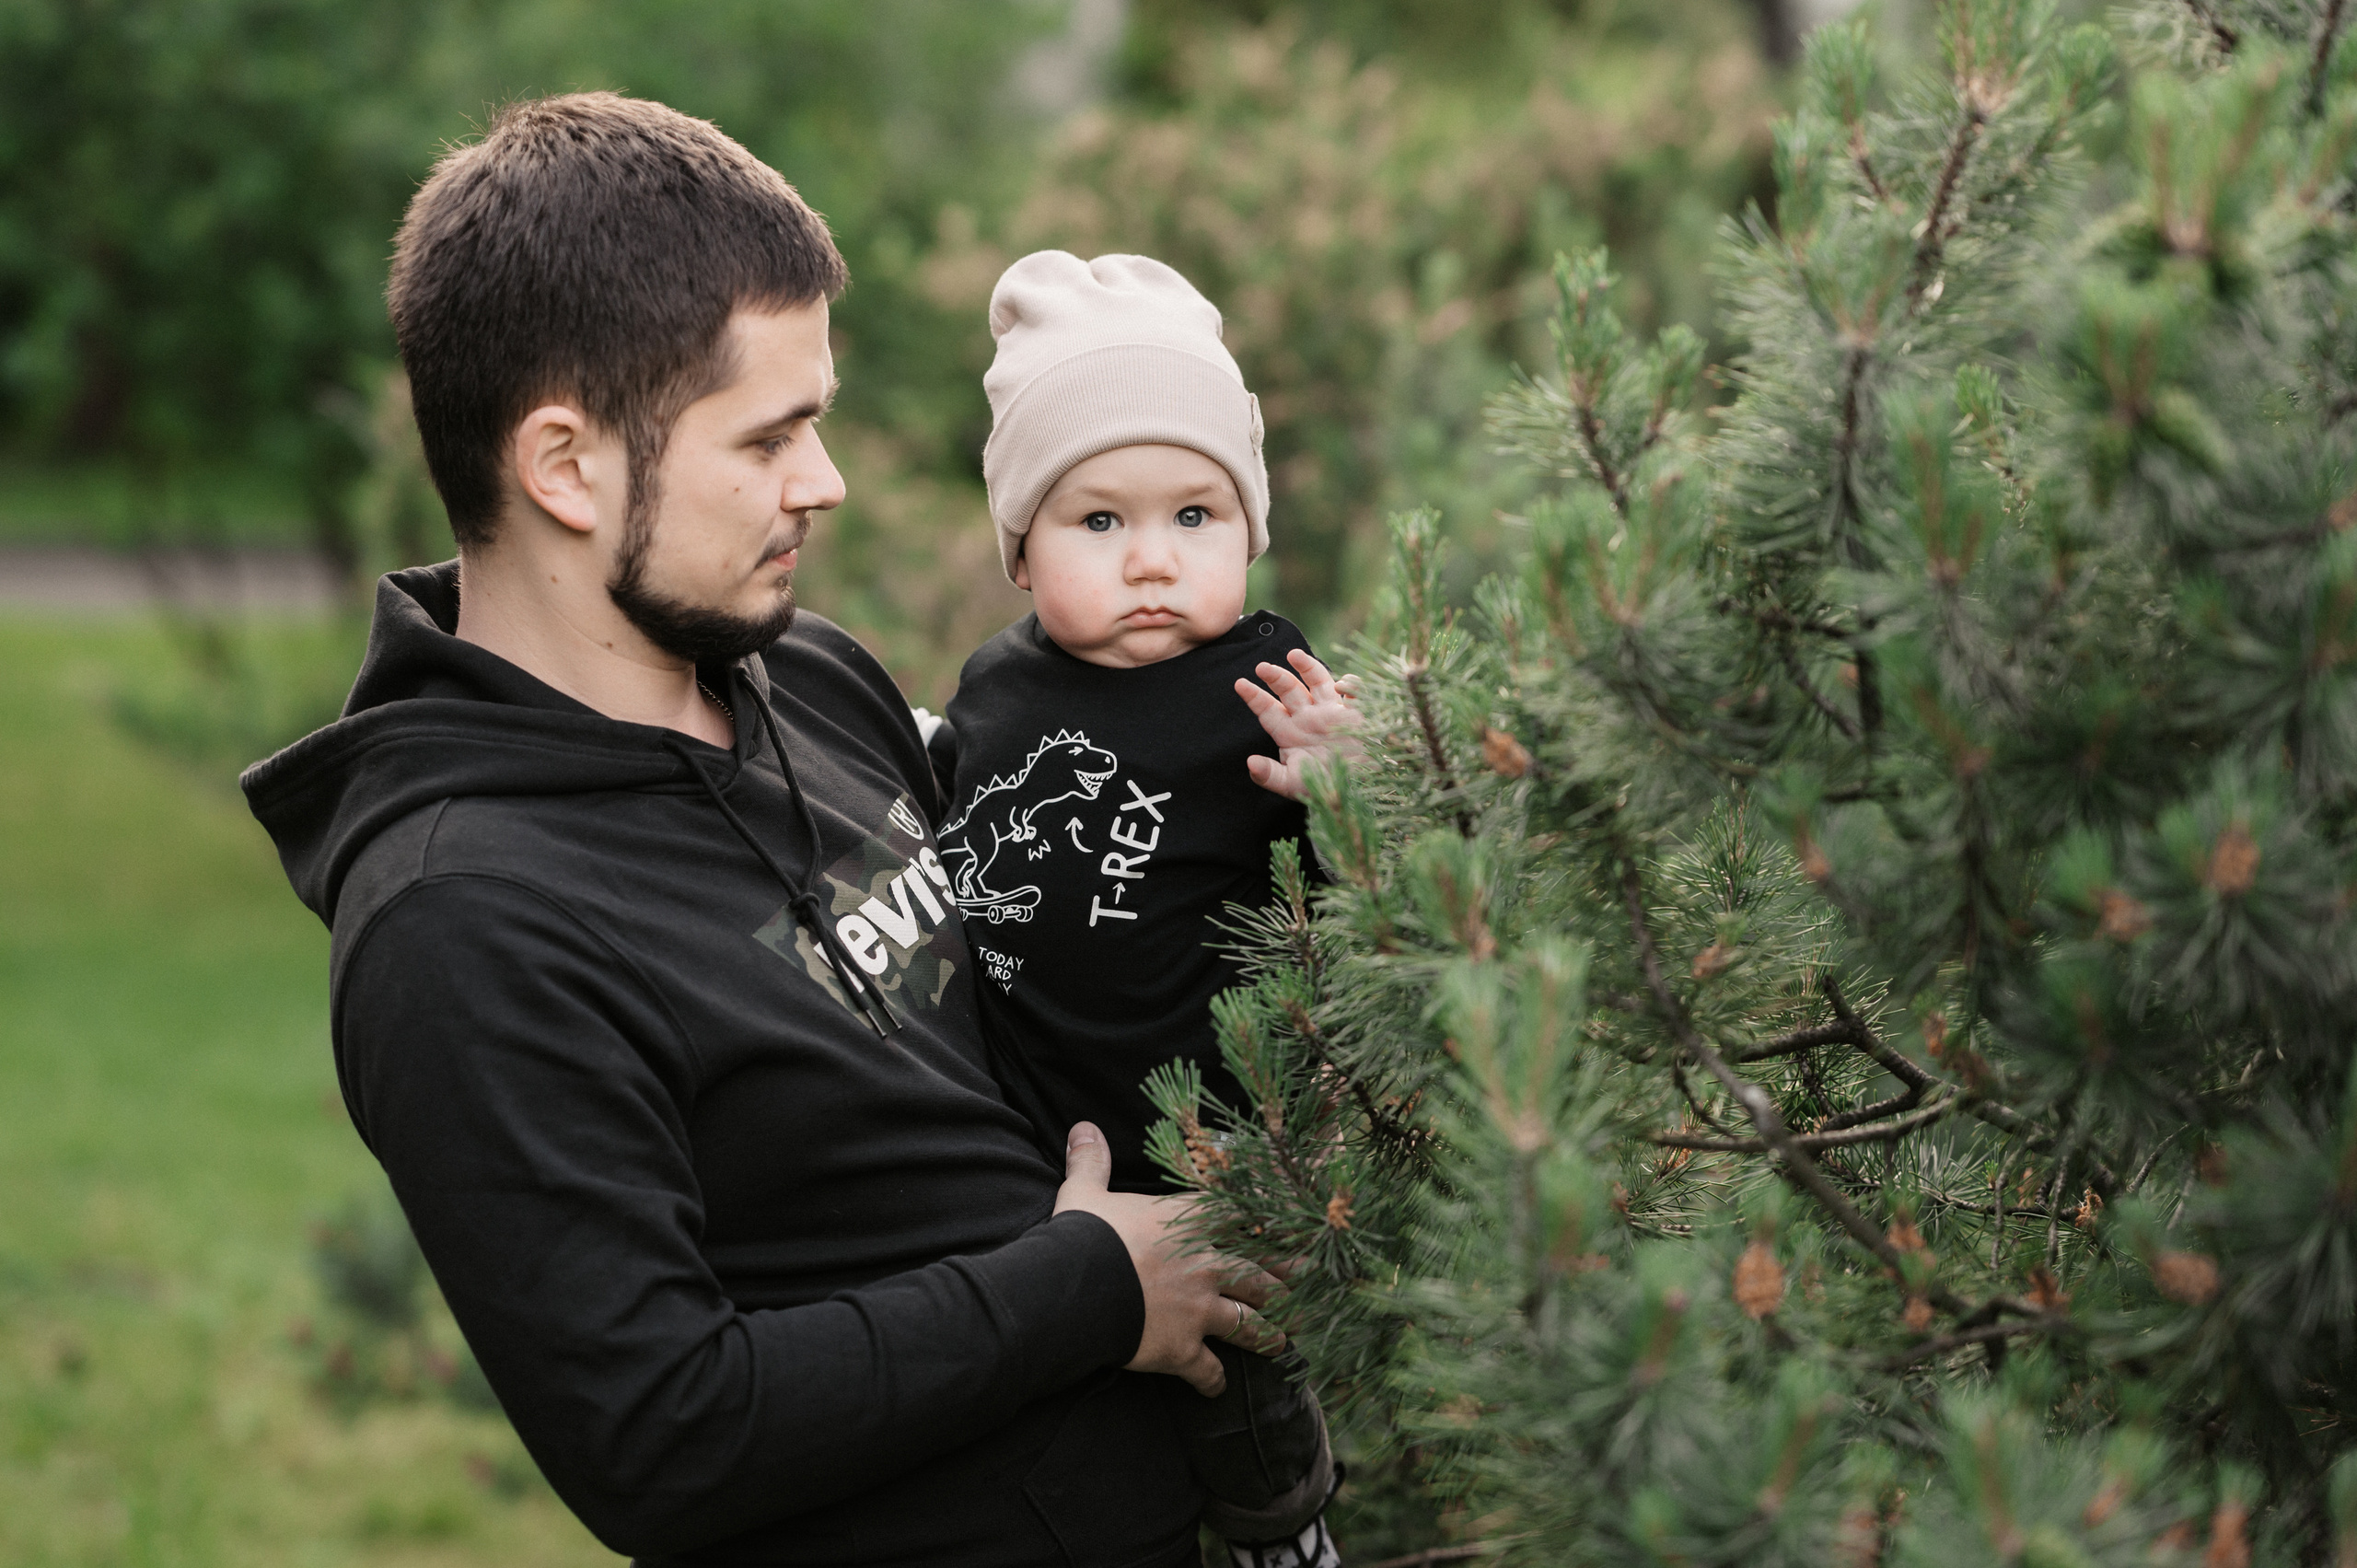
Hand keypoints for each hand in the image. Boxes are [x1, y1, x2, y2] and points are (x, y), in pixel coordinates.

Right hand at [1052, 1122, 1285, 1395]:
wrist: (1074, 1290)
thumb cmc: (1084, 1236)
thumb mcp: (1085, 1193)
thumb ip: (1092, 1162)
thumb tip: (1081, 1126)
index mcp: (1188, 1223)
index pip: (1242, 1217)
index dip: (1270, 1222)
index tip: (1294, 1227)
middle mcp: (1206, 1264)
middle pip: (1261, 1274)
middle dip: (1287, 1282)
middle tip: (1308, 1287)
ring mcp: (1200, 1309)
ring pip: (1250, 1324)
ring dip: (1269, 1336)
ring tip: (1283, 1343)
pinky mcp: (1184, 1348)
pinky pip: (1209, 1370)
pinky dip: (1214, 1381)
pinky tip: (1216, 1388)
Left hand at [1234, 648, 1363, 801]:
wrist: (1358, 789)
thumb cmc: (1322, 787)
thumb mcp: (1292, 784)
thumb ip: (1270, 775)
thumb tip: (1250, 763)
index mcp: (1289, 732)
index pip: (1267, 710)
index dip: (1253, 696)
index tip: (1239, 684)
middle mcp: (1307, 718)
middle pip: (1288, 690)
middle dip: (1275, 677)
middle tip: (1261, 667)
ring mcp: (1330, 712)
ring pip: (1316, 681)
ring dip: (1306, 666)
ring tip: (1293, 655)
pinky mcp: (1354, 713)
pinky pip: (1352, 691)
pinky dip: (1349, 684)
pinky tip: (1341, 686)